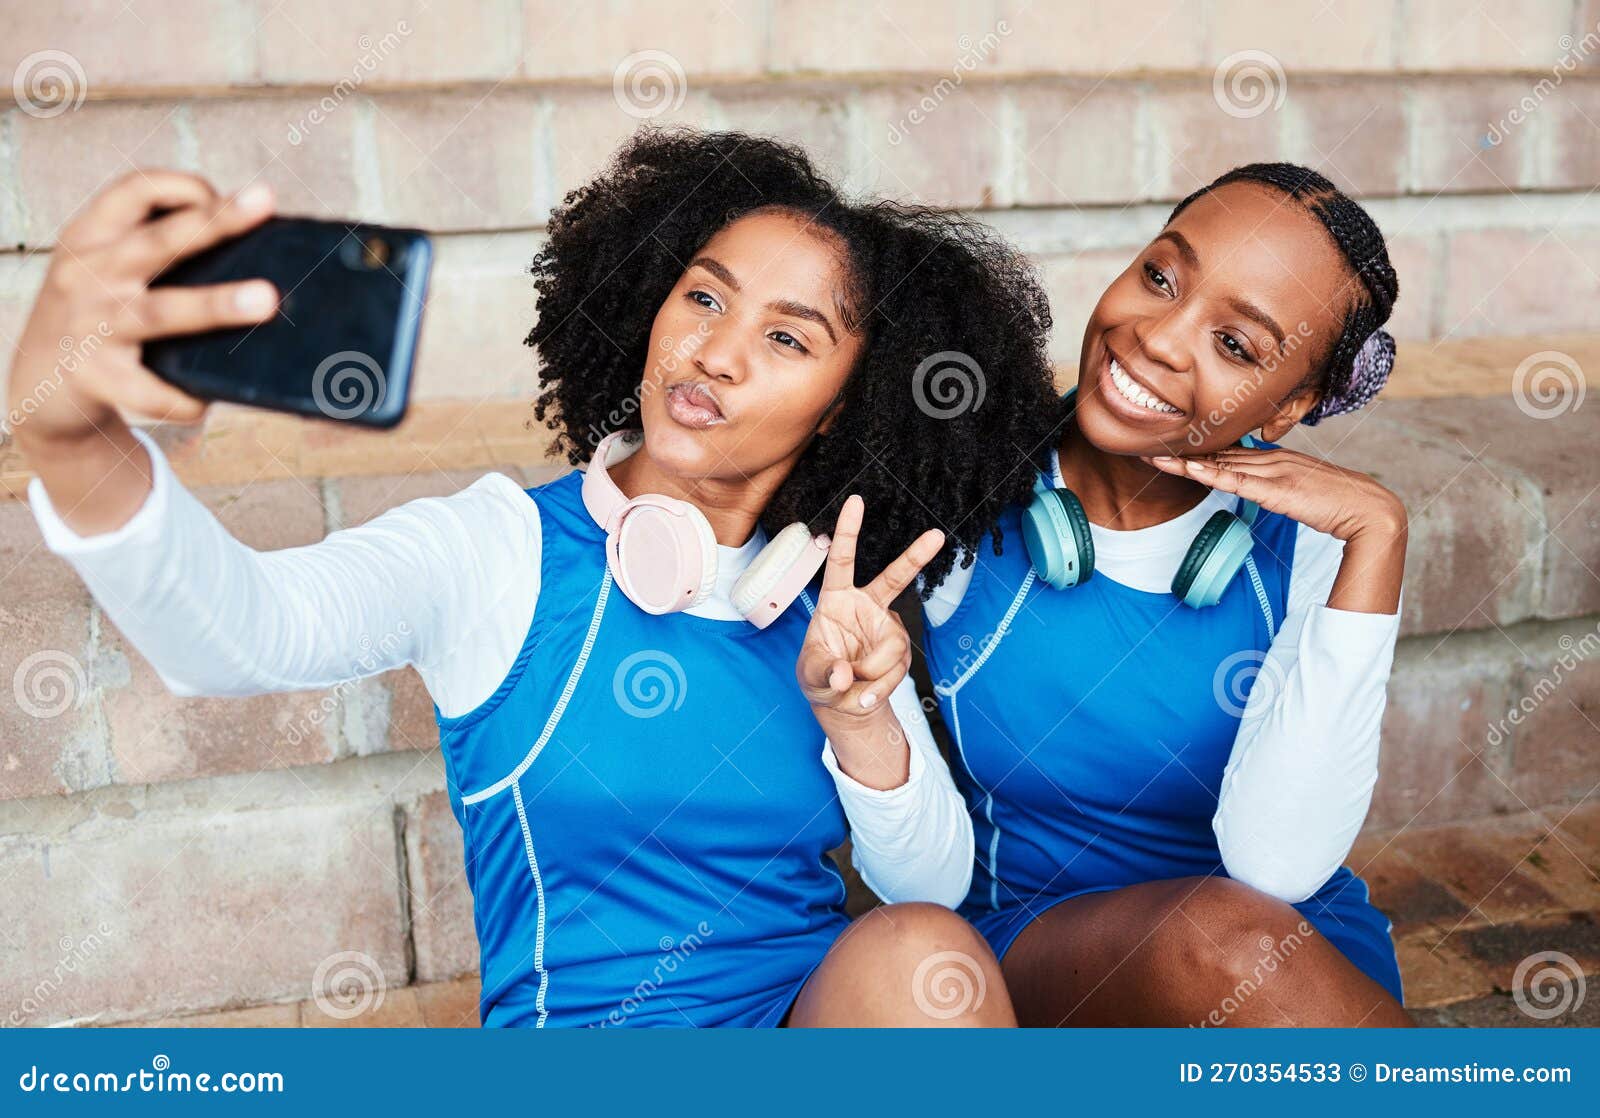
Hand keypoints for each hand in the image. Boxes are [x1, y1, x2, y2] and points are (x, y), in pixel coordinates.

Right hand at [6, 170, 278, 454]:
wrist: (39, 382)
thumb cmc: (96, 315)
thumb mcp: (105, 269)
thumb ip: (154, 254)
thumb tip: (258, 256)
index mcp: (91, 238)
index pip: (134, 190)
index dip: (182, 186)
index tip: (221, 197)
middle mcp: (86, 274)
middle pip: (157, 242)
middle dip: (213, 221)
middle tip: (263, 201)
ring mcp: (89, 325)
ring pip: (160, 312)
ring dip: (215, 304)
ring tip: (266, 299)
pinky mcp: (93, 376)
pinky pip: (146, 390)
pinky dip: (179, 399)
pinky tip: (204, 405)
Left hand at [796, 494, 944, 717]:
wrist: (841, 703)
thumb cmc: (819, 677)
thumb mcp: (811, 675)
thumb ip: (824, 672)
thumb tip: (845, 675)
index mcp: (836, 599)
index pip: (842, 561)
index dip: (848, 531)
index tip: (856, 500)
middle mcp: (866, 607)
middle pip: (894, 578)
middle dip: (916, 557)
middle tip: (938, 534)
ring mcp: (888, 629)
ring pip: (892, 648)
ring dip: (873, 675)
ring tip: (854, 691)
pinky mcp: (901, 652)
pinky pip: (896, 671)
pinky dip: (879, 689)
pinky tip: (865, 697)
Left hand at [1143, 445, 1405, 543]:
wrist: (1369, 510)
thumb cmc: (1339, 503)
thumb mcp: (1301, 492)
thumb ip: (1278, 489)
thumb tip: (1258, 491)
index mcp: (1276, 459)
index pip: (1228, 452)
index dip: (1197, 450)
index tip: (1168, 448)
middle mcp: (1270, 459)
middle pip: (1217, 454)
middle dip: (1181, 452)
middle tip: (1146, 447)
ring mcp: (1273, 472)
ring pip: (1220, 465)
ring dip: (1185, 461)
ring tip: (1154, 457)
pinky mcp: (1277, 489)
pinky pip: (1237, 481)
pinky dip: (1211, 475)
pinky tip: (1189, 469)